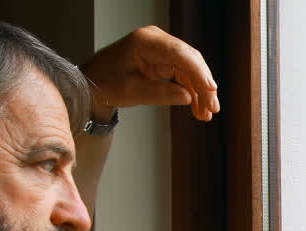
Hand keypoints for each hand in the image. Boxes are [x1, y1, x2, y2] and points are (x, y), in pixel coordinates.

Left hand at [81, 25, 219, 121]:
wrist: (93, 84)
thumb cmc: (106, 83)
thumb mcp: (131, 91)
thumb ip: (159, 94)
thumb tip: (188, 97)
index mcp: (146, 41)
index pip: (180, 53)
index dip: (198, 72)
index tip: (210, 89)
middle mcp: (157, 41)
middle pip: (190, 60)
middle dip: (204, 85)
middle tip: (212, 108)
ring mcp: (162, 50)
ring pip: (191, 69)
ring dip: (201, 91)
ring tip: (206, 113)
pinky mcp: (164, 61)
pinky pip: (185, 75)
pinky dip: (192, 91)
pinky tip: (198, 108)